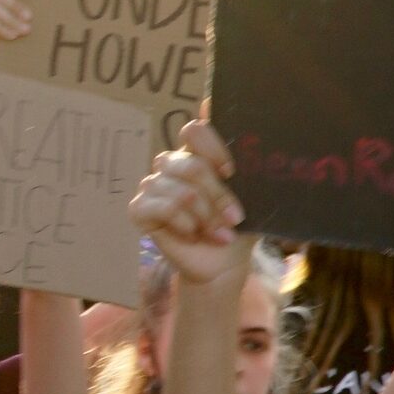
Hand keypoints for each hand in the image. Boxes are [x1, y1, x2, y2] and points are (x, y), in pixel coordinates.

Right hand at [128, 115, 247, 285]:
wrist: (223, 262)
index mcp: (197, 154)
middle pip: (192, 166)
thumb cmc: (235, 225)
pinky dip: (185, 224)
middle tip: (234, 218)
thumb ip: (248, 169)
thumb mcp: (249, 196)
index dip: (213, 147)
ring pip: (182, 192)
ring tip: (218, 233)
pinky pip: (164, 208)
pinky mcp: (140, 209)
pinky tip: (193, 235)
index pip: (194, 131)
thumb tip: (254, 148)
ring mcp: (153, 185)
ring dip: (206, 217)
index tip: (231, 172)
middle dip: (218, 196)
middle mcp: (172, 165)